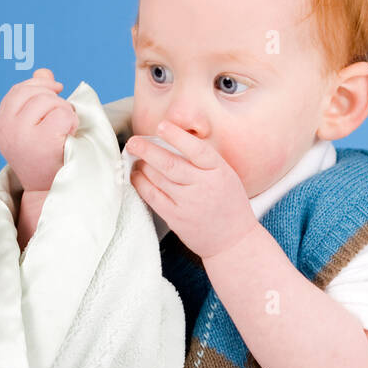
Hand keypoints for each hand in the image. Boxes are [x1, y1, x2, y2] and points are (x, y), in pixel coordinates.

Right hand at [0, 68, 78, 191]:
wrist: (54, 193)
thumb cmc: (49, 160)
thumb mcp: (38, 128)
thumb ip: (38, 98)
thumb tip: (44, 71)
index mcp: (2, 126)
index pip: (17, 92)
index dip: (39, 85)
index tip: (56, 90)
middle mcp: (6, 129)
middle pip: (33, 92)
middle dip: (54, 98)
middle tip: (65, 117)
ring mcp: (21, 135)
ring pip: (48, 100)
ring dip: (65, 110)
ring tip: (67, 129)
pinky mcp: (41, 141)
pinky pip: (62, 113)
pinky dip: (72, 120)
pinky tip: (70, 134)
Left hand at [127, 121, 257, 259]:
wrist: (234, 241)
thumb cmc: (229, 204)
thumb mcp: (226, 176)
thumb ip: (205, 161)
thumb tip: (173, 140)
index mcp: (219, 172)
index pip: (197, 150)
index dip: (177, 136)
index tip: (161, 126)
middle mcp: (204, 186)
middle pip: (170, 164)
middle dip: (147, 150)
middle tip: (133, 142)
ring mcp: (188, 204)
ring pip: (158, 178)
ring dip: (142, 165)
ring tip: (134, 156)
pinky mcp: (176, 218)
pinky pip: (152, 196)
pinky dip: (140, 183)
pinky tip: (135, 175)